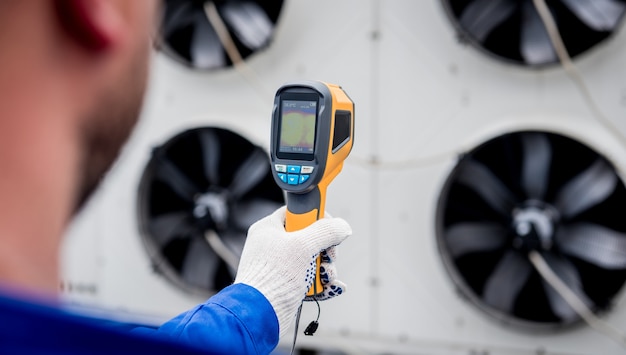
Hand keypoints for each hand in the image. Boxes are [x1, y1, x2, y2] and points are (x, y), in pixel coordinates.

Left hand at [234, 206, 351, 337]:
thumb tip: (342, 227)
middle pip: (310, 238)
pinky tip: (330, 288)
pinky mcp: (285, 284)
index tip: (329, 228)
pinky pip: (309, 278)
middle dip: (326, 250)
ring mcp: (279, 266)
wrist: (259, 315)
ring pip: (312, 259)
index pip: (297, 213)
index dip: (315, 218)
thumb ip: (326, 232)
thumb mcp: (303, 246)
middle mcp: (273, 245)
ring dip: (326, 269)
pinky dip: (320, 283)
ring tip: (327, 278)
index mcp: (269, 228)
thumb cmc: (272, 278)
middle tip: (329, 257)